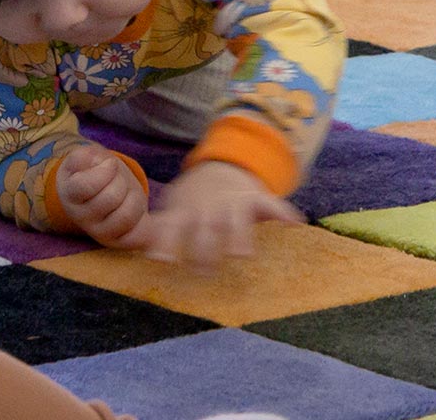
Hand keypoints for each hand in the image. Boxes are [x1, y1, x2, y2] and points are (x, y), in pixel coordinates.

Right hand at [56, 143, 151, 248]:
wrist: (99, 191)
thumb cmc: (93, 170)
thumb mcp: (85, 157)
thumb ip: (86, 155)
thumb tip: (101, 164)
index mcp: (70, 194)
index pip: (86, 186)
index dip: (105, 170)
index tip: (110, 163)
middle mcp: (81, 218)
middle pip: (112, 197)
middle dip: (121, 180)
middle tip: (117, 178)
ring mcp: (99, 233)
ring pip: (126, 215)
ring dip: (134, 196)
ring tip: (126, 192)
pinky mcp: (117, 242)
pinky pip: (136, 236)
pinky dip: (141, 219)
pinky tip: (134, 208)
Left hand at [137, 159, 301, 268]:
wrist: (221, 165)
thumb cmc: (194, 200)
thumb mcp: (175, 207)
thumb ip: (161, 229)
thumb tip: (142, 253)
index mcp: (186, 210)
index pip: (173, 226)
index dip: (166, 243)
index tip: (162, 261)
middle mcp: (209, 206)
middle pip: (207, 227)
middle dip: (206, 248)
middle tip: (204, 271)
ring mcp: (233, 200)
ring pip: (236, 217)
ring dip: (239, 234)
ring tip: (242, 254)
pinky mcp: (256, 197)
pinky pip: (271, 203)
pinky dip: (282, 212)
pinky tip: (293, 223)